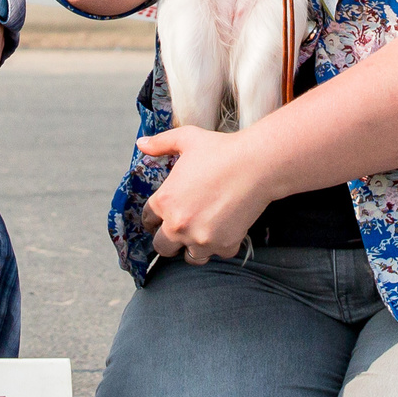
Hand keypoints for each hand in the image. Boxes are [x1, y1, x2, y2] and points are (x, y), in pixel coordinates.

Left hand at [138, 125, 276, 263]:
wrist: (256, 164)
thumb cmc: (220, 150)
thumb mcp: (186, 139)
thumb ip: (160, 143)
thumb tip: (141, 144)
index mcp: (164, 201)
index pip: (147, 220)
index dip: (154, 218)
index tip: (162, 218)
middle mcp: (178, 225)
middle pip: (162, 247)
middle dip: (168, 240)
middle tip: (181, 230)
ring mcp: (201, 239)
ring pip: (190, 257)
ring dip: (193, 248)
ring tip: (202, 234)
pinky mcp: (224, 245)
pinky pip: (218, 254)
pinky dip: (221, 246)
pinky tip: (226, 230)